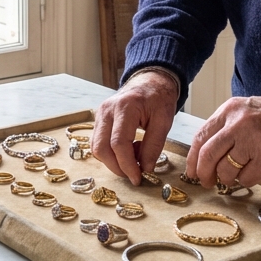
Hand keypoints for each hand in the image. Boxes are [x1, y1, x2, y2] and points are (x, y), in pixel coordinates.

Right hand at [92, 69, 178, 185]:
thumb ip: (154, 145)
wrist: (149, 83)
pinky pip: (98, 142)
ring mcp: (100, 114)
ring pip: (96, 147)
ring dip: (113, 161)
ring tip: (134, 158)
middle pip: (101, 148)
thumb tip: (145, 169)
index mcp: (125, 107)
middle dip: (117, 167)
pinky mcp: (99, 119)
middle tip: (134, 175)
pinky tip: (127, 150)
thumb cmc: (158, 99)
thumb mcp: (164, 121)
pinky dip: (110, 153)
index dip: (127, 165)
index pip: (118, 143)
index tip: (138, 178)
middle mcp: (107, 110)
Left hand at [186, 92, 260, 187]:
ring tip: (233, 177)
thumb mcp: (243, 111)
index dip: (193, 159)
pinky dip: (245, 180)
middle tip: (207, 182)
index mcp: (229, 111)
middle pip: (208, 156)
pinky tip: (252, 173)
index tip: (192, 171)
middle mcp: (238, 124)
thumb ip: (224, 128)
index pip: (200, 137)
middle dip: (204, 174)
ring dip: (226, 179)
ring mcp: (253, 141)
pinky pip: (246, 179)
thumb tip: (203, 157)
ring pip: (226, 170)